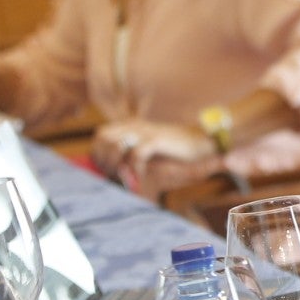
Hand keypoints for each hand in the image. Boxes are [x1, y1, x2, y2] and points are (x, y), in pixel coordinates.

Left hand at [91, 118, 214, 181]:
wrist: (200, 142)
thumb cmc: (173, 151)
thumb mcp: (146, 151)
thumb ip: (127, 157)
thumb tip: (108, 171)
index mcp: (130, 126)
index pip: (99, 136)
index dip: (99, 154)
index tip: (110, 169)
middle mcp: (134, 125)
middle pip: (102, 139)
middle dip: (105, 159)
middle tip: (118, 173)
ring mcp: (145, 131)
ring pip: (114, 144)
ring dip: (117, 163)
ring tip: (127, 173)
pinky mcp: (156, 139)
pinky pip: (136, 154)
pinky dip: (136, 168)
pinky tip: (142, 174)